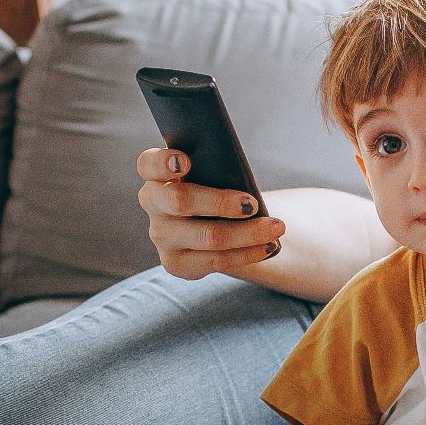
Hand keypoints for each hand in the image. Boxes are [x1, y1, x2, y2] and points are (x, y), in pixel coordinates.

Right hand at [136, 147, 285, 280]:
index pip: (149, 164)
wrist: (217, 222)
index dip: (163, 163)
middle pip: (180, 201)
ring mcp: (161, 235)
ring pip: (206, 236)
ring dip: (247, 233)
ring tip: (276, 227)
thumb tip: (244, 181)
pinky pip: (215, 260)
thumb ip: (218, 168)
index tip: (184, 162)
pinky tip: (268, 247)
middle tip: (253, 203)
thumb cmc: (217, 186)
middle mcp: (154, 204)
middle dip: (220, 202)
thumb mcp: (214, 172)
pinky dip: (247, 253)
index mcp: (158, 174)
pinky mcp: (175, 262)